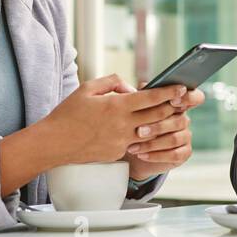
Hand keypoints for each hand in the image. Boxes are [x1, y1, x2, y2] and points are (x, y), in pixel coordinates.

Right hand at [36, 74, 187, 165]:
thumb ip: (112, 82)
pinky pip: (134, 143)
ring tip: (166, 116)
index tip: (182, 87)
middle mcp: (123, 125)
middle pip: (158, 116)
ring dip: (160, 124)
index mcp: (117, 106)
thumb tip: (131, 88)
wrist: (54, 143)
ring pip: (151, 132)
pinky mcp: (118, 154)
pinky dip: (140, 136)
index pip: (152, 98)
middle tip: (181, 101)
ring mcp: (121, 142)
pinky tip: (141, 130)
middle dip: (173, 107)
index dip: (170, 92)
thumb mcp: (87, 88)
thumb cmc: (68, 113)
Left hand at [125, 82, 205, 179]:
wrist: (134, 151)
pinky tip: (142, 155)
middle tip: (139, 131)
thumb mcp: (137, 110)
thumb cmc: (136, 126)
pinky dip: (156, 155)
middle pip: (180, 121)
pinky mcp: (183, 153)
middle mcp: (184, 120)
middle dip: (158, 127)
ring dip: (153, 143)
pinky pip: (174, 155)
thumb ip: (143, 96)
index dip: (188, 98)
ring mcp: (185, 137)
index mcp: (178, 105)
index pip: (195, 97)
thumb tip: (143, 86)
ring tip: (134, 146)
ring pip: (174, 139)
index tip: (173, 100)